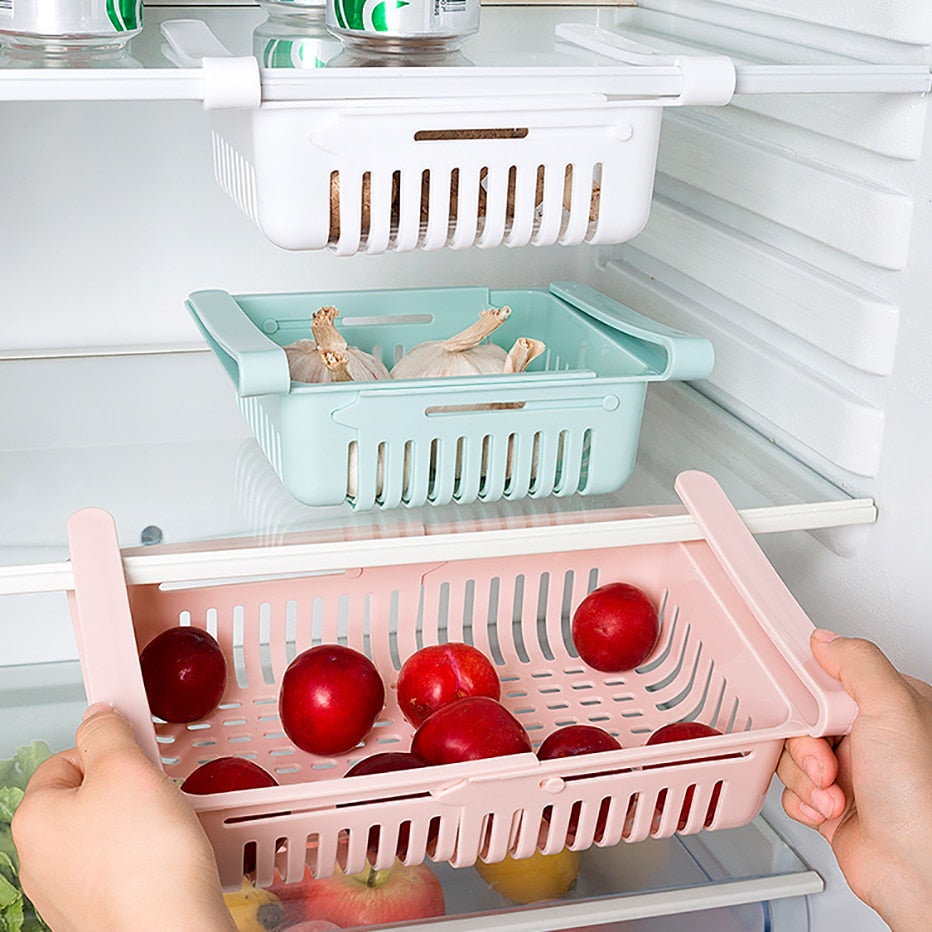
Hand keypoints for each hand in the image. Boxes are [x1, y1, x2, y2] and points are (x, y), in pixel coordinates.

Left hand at [11, 704, 235, 931]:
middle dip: (125, 789)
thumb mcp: (125, 766)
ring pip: (105, 834)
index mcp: (34, 820)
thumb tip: (97, 715)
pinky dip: (144, 859)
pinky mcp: (97, 915)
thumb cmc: (144, 859)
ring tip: (165, 830)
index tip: (137, 754)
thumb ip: (107, 732)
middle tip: (155, 793)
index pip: (65, 759)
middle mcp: (39, 861)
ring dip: (137, 824)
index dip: (108, 750)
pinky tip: (164, 860)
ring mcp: (66, 894)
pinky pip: (121, 869)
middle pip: (85, 798)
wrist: (171, 929)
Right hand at [777, 630, 931, 931]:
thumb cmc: (923, 796)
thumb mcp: (892, 707)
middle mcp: (871, 738)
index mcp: (889, 706)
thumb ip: (857, 663)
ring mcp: (851, 773)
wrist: (917, 870)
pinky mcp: (833, 805)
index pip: (829, 679)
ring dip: (803, 776)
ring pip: (793, 755)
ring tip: (831, 790)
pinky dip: (802, 801)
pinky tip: (825, 808)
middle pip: (803, 718)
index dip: (809, 693)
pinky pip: (791, 789)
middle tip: (825, 756)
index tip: (805, 705)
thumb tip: (825, 639)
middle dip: (804, 742)